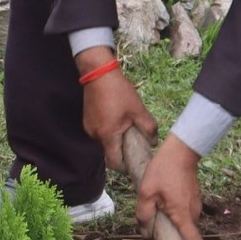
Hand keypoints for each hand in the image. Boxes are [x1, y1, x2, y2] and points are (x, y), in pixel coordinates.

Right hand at [76, 47, 155, 170]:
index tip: (135, 160)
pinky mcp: (87, 121)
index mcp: (108, 136)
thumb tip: (153, 142)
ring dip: (115, 140)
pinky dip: (108, 132)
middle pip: (109, 153)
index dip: (125, 166)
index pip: (115, 163)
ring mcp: (89, 128)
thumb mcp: (138, 109)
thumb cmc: (119, 91)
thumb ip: (148, 128)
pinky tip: (116, 119)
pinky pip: (100, 133)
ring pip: (104, 143)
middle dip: (121, 151)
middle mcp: (95, 135)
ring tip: (125, 126)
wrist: (99, 73)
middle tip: (134, 141)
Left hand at [135, 135, 205, 239]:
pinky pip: (183, 212)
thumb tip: (146, 232)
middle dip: (172, 235)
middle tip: (157, 226)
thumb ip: (144, 214)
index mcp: (183, 215)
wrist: (180, 150)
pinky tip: (163, 200)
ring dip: (171, 221)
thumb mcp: (146, 192)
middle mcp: (193, 212)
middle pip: (183, 233)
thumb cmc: (163, 170)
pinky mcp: (193, 198)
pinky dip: (174, 213)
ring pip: (182, 222)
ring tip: (156, 208)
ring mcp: (195, 205)